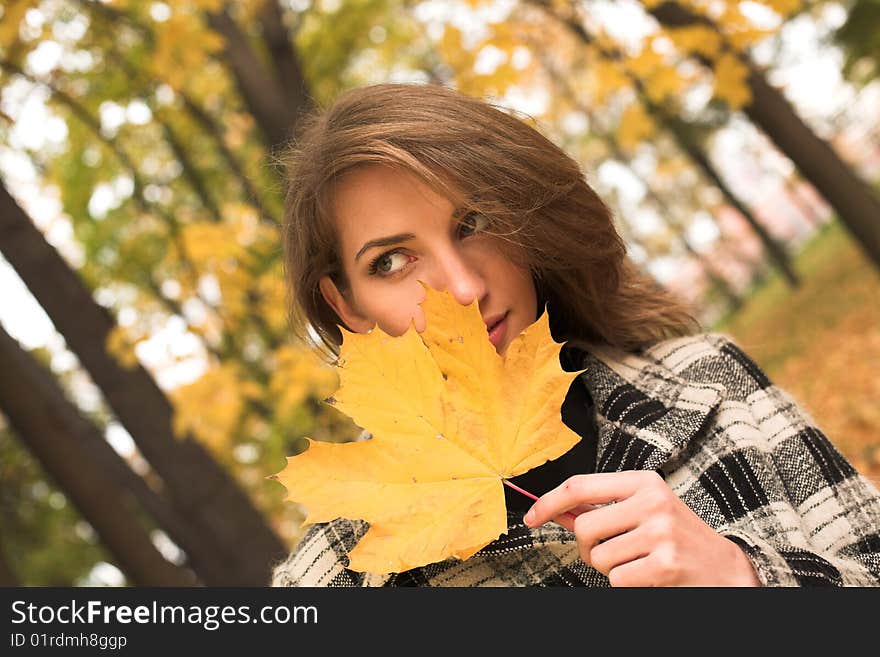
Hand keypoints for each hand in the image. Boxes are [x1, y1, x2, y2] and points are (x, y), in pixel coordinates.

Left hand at [523, 470, 760, 586]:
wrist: (724, 568)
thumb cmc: (677, 537)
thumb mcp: (640, 510)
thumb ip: (599, 508)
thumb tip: (554, 510)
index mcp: (643, 482)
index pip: (580, 485)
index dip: (548, 502)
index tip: (531, 517)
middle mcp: (652, 501)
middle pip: (584, 527)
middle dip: (587, 547)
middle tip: (609, 551)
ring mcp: (660, 532)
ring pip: (599, 557)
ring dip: (610, 568)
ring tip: (637, 561)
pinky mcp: (665, 564)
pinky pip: (617, 579)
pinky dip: (625, 584)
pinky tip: (648, 575)